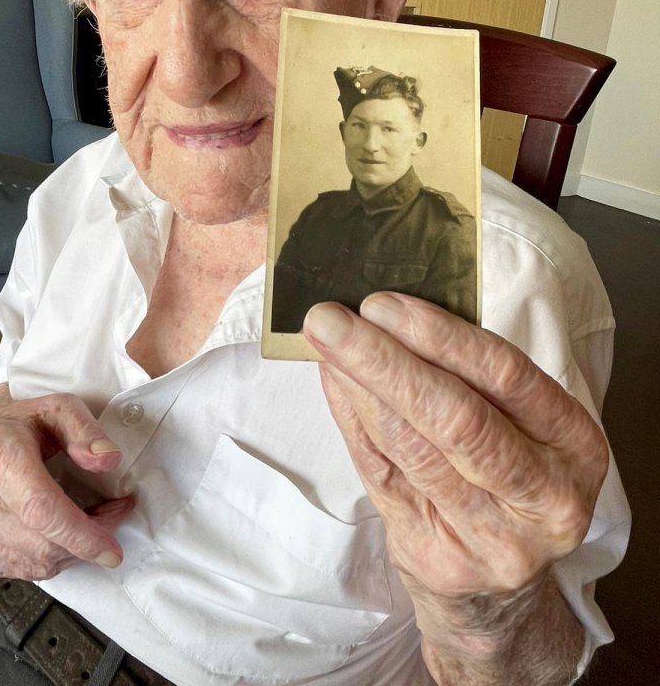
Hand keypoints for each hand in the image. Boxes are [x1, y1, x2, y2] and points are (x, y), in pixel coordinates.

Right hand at [0, 385, 133, 579]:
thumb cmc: (17, 423)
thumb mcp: (58, 408)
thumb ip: (85, 431)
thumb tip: (108, 460)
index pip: (41, 511)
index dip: (81, 536)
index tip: (111, 550)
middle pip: (44, 544)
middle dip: (88, 538)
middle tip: (112, 514)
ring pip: (35, 564)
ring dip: (71, 551)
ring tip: (88, 523)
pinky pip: (18, 570)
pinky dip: (47, 559)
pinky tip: (56, 535)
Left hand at [304, 293, 607, 654]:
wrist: (499, 595)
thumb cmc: (505, 482)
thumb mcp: (522, 429)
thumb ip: (472, 377)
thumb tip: (392, 312)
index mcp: (574, 446)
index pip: (505, 375)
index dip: (438, 336)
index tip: (382, 304)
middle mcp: (544, 496)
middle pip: (455, 417)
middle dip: (383, 360)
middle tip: (330, 320)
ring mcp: (491, 538)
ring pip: (412, 447)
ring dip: (358, 386)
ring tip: (325, 344)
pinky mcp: (437, 558)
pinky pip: (381, 475)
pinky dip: (352, 421)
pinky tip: (334, 384)